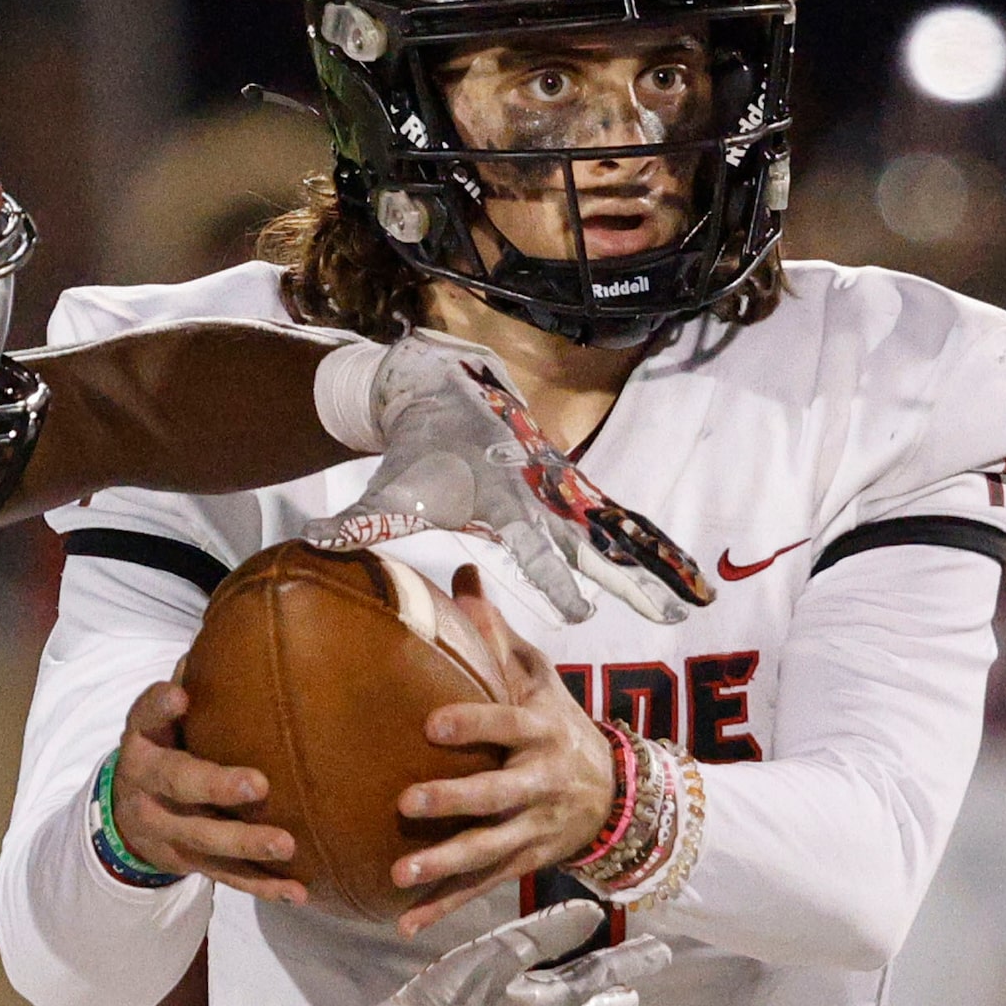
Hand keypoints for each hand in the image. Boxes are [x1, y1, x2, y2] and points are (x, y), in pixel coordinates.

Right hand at [110, 681, 310, 904]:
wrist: (124, 817)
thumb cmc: (163, 749)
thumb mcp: (162, 718)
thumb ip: (191, 685)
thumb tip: (233, 629)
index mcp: (142, 740)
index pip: (144, 717)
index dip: (159, 705)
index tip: (180, 692)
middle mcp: (146, 785)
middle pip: (177, 786)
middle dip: (215, 787)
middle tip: (258, 785)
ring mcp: (165, 829)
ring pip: (203, 840)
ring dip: (246, 845)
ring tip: (287, 844)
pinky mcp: (186, 863)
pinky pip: (225, 878)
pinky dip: (261, 886)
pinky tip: (297, 891)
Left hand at [300, 329, 712, 625]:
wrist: (440, 390)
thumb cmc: (411, 454)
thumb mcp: (384, 493)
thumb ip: (352, 524)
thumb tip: (310, 543)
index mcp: (500, 501)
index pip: (532, 548)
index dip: (552, 580)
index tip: (578, 612)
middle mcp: (540, 495)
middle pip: (592, 544)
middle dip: (631, 578)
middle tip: (670, 615)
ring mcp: (561, 489)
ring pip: (616, 532)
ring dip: (655, 565)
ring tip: (696, 599)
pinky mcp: (569, 488)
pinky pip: (614, 522)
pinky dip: (648, 546)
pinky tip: (679, 578)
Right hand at [338, 900, 670, 1005]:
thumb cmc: (449, 1003)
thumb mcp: (496, 956)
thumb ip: (544, 934)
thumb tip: (594, 913)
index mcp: (548, 1003)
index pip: (600, 975)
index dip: (631, 961)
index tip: (662, 950)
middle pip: (588, 1005)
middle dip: (614, 991)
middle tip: (637, 988)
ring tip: (604, 1004)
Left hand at [390, 566, 619, 935]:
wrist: (619, 795)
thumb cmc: (560, 722)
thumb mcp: (538, 677)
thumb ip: (495, 634)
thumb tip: (461, 572)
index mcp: (541, 731)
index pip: (506, 724)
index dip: (473, 724)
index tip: (430, 724)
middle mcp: (540, 783)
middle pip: (497, 796)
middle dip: (455, 802)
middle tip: (405, 803)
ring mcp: (533, 829)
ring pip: (488, 851)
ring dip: (444, 865)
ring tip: (398, 875)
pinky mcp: (523, 864)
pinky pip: (481, 888)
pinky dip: (445, 907)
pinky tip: (406, 923)